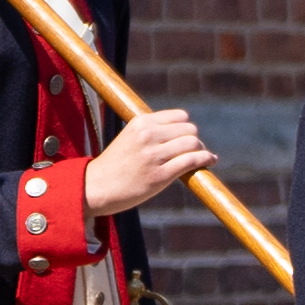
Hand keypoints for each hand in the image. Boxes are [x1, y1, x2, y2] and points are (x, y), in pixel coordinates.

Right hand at [80, 108, 210, 218]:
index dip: (185, 128)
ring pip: (193, 143)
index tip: (185, 138)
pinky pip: (192, 161)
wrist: (95, 188)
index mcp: (141, 123)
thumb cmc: (115, 165)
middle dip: (194, 140)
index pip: (180, 116)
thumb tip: (185, 132)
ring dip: (201, 151)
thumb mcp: (130, 138)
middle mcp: (148, 136)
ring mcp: (154, 155)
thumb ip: (152, 131)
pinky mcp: (160, 175)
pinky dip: (206, 159)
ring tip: (200, 158)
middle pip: (189, 129)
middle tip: (192, 151)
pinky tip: (210, 162)